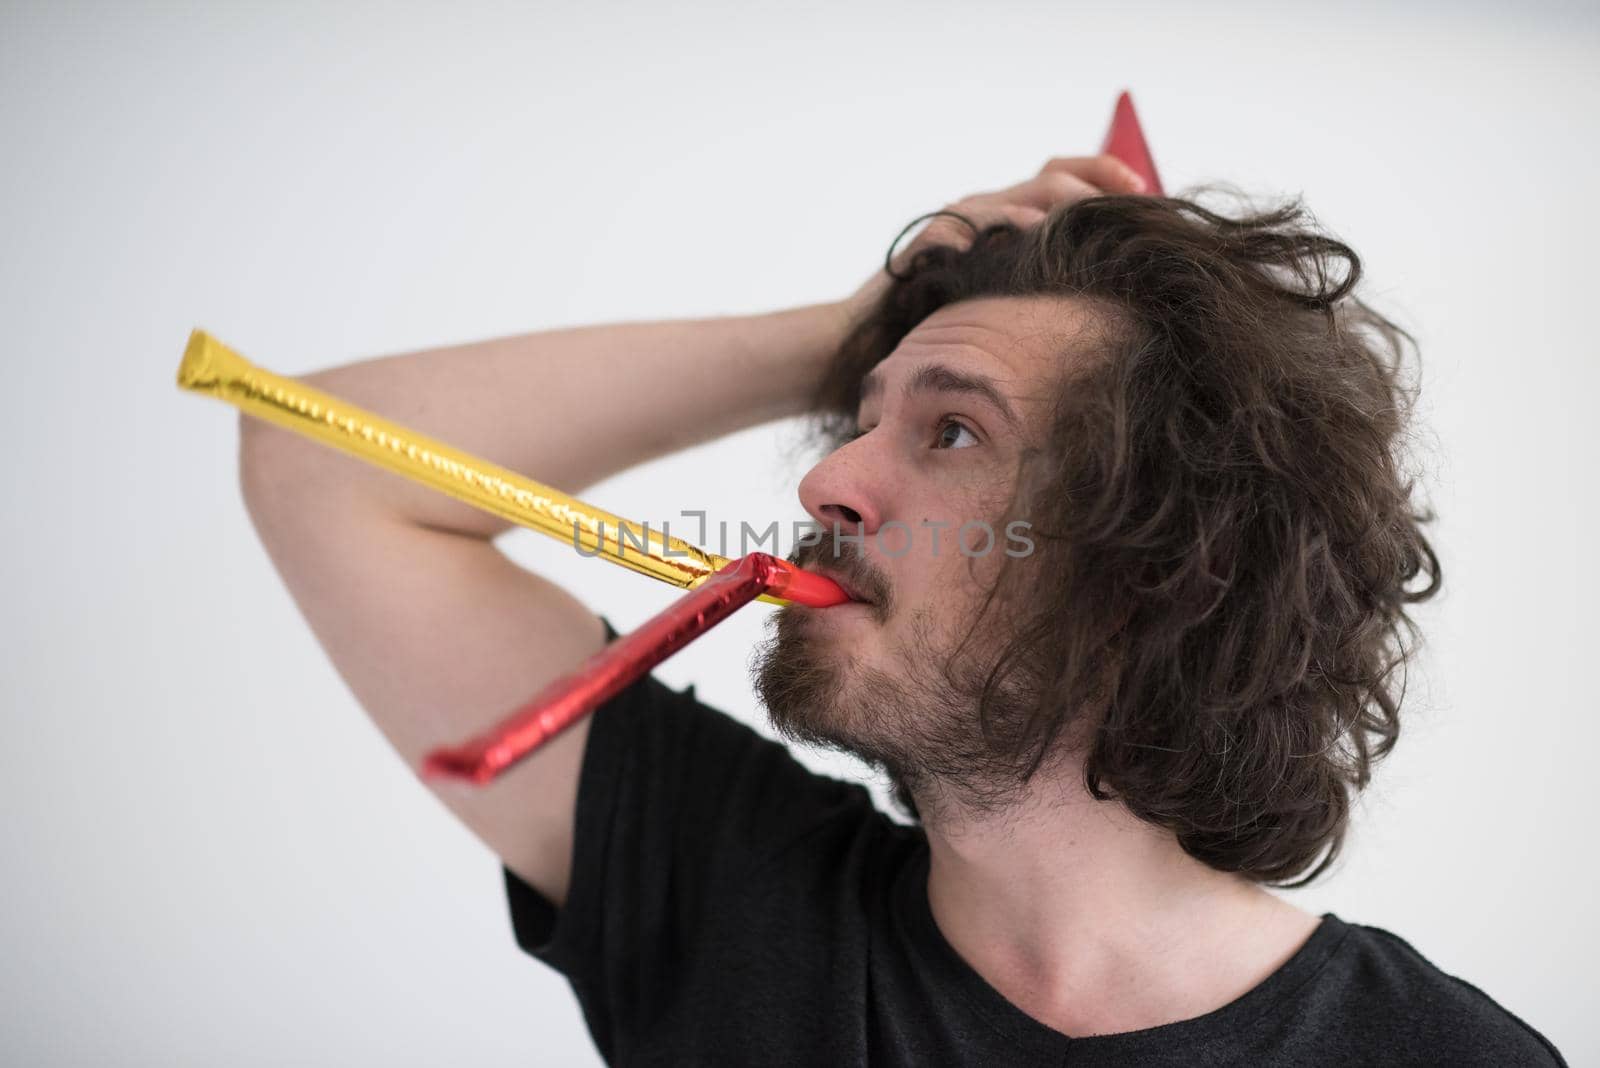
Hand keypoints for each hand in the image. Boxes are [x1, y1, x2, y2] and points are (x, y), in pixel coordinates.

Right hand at [841, 153, 1149, 318]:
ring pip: (1009, 198)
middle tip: (1130, 203)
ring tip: (1085, 216)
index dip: (1107, 175)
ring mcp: (954, 226)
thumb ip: (1047, 283)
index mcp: (1010, 216)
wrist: (871, 341)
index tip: (1148, 193)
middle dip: (1093, 186)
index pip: (1065, 177)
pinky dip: (992, 231)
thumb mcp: (1009, 300)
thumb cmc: (945, 324)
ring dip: (1050, 206)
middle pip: (1049, 176)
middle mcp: (986, 211)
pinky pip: (959, 230)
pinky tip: (1022, 239)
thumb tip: (1111, 290)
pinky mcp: (923, 249)